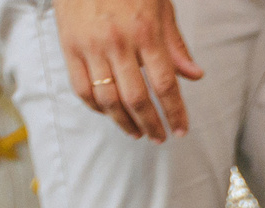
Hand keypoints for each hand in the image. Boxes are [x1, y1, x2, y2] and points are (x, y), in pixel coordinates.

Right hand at [56, 0, 203, 142]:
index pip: (165, 84)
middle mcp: (117, 42)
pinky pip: (82, 89)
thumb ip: (175, 44)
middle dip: (151, 124)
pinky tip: (110, 114)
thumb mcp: (160, 7)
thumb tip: (195, 76)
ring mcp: (91, 46)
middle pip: (136, 98)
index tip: (181, 130)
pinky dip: (97, 108)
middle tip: (159, 137)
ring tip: (137, 132)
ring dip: (124, 123)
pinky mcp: (69, 47)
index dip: (175, 112)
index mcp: (145, 31)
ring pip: (108, 100)